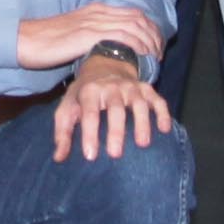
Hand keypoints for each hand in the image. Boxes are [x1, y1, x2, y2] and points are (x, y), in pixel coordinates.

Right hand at [17, 3, 163, 69]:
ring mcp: (94, 21)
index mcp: (96, 10)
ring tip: (154, 58)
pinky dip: (137, 46)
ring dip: (149, 42)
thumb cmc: (46, 42)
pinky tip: (141, 57)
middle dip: (154, 35)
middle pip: (139, 18)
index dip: (149, 29)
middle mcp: (99, 12)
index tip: (155, 45)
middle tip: (159, 53)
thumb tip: (108, 50)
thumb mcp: (75, 34)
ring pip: (134, 26)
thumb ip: (93, 37)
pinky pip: (122, 36)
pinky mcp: (89, 34)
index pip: (133, 14)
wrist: (26, 40)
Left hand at [55, 59, 174, 160]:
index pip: (89, 113)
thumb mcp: (68, 107)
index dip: (89, 134)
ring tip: (143, 144)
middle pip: (115, 109)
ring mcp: (132, 87)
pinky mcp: (147, 89)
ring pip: (139, 104)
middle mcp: (112, 87)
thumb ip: (63, 132)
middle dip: (116, 131)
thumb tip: (58, 158)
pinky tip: (165, 129)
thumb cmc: (84, 94)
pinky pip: (158, 100)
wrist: (105, 65)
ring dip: (143, 123)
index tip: (90, 156)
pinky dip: (163, 113)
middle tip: (116, 154)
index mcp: (90, 91)